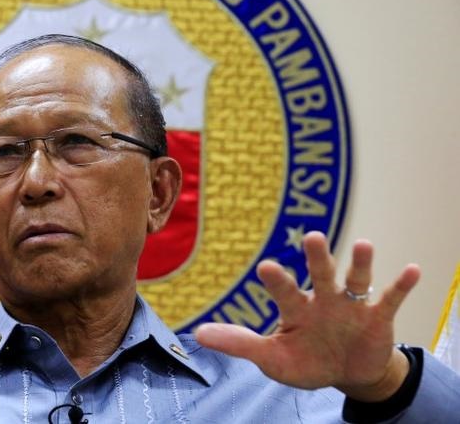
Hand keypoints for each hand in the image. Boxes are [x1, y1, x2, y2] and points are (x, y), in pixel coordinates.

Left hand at [194, 231, 420, 401]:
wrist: (346, 373)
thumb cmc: (305, 360)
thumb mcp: (272, 358)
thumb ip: (240, 344)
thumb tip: (198, 335)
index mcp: (295, 308)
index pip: (284, 290)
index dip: (277, 279)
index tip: (267, 266)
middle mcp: (323, 299)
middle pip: (320, 273)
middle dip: (318, 256)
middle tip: (313, 236)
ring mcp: (351, 305)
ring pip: (356, 279)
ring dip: (361, 262)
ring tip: (365, 244)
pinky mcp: (378, 317)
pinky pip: (391, 298)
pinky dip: (402, 285)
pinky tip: (412, 270)